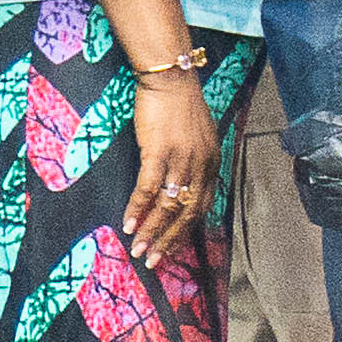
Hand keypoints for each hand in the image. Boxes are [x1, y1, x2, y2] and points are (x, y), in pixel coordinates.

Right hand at [119, 62, 219, 268]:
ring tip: (139, 250)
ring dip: (151, 232)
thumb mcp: (199, 138)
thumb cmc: (181, 106)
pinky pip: (148, 188)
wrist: (170, 79)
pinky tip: (128, 223)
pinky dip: (137, 209)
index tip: (173, 250)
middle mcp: (201, 165)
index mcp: (213, 164)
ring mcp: (181, 159)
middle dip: (170, 241)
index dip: (186, 232)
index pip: (203, 207)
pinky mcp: (159, 152)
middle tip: (154, 262)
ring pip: (168, 206)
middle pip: (188, 213)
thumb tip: (183, 185)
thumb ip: (195, 163)